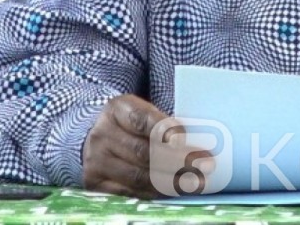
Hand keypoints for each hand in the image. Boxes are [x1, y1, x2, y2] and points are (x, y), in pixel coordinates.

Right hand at [81, 94, 215, 197]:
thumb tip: (198, 140)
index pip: (142, 120)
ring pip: (139, 175)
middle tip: (205, 164)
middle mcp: (102, 134)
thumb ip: (163, 123)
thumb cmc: (129, 124)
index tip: (185, 140)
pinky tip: (176, 189)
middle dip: (178, 160)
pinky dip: (156, 192)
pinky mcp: (96, 182)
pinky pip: (131, 191)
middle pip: (144, 151)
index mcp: (116, 109)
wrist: (94, 137)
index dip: (165, 130)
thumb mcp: (141, 112)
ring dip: (172, 181)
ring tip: (197, 182)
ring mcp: (97, 160)